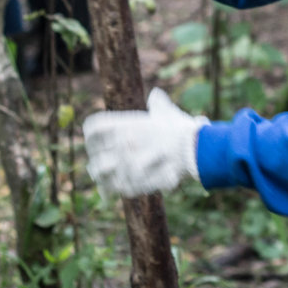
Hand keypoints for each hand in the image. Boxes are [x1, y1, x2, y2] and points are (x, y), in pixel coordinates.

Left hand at [83, 88, 207, 198]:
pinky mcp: (133, 181)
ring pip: (99, 171)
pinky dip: (110, 190)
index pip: (94, 128)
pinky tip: (112, 192)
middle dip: (95, 160)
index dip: (91, 137)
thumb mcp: (168, 113)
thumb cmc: (182, 130)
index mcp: (126, 124)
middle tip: (97, 167)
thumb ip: (158, 104)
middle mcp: (121, 141)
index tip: (95, 143)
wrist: (196, 150)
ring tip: (103, 181)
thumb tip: (157, 95)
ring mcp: (125, 162)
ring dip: (100, 176)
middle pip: (94, 152)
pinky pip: (113, 187)